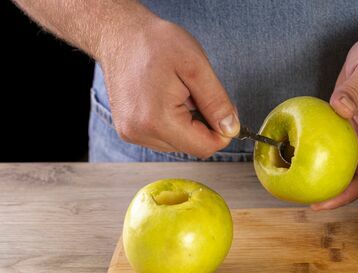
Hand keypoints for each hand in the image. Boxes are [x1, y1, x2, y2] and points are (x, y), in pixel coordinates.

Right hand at [98, 17, 238, 157]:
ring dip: (187, 123)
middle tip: (193, 93)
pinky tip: (166, 99)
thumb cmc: (155, 43)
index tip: (222, 109)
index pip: (204, 147)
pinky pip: (164, 137)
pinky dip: (173, 122)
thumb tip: (231, 129)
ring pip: (179, 143)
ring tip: (176, 93)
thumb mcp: (196, 66)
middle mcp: (140, 133)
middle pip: (192, 147)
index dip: (221, 131)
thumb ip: (217, 102)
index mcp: (157, 121)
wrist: (119, 34)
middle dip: (202, 124)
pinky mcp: (129, 130)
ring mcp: (131, 134)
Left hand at [311, 34, 357, 209]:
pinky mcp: (346, 126)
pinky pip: (332, 146)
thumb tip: (337, 108)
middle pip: (354, 178)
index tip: (326, 202)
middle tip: (309, 202)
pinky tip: (299, 158)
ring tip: (302, 186)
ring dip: (326, 176)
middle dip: (334, 193)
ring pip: (342, 165)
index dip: (348, 194)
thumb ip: (354, 92)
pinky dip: (318, 154)